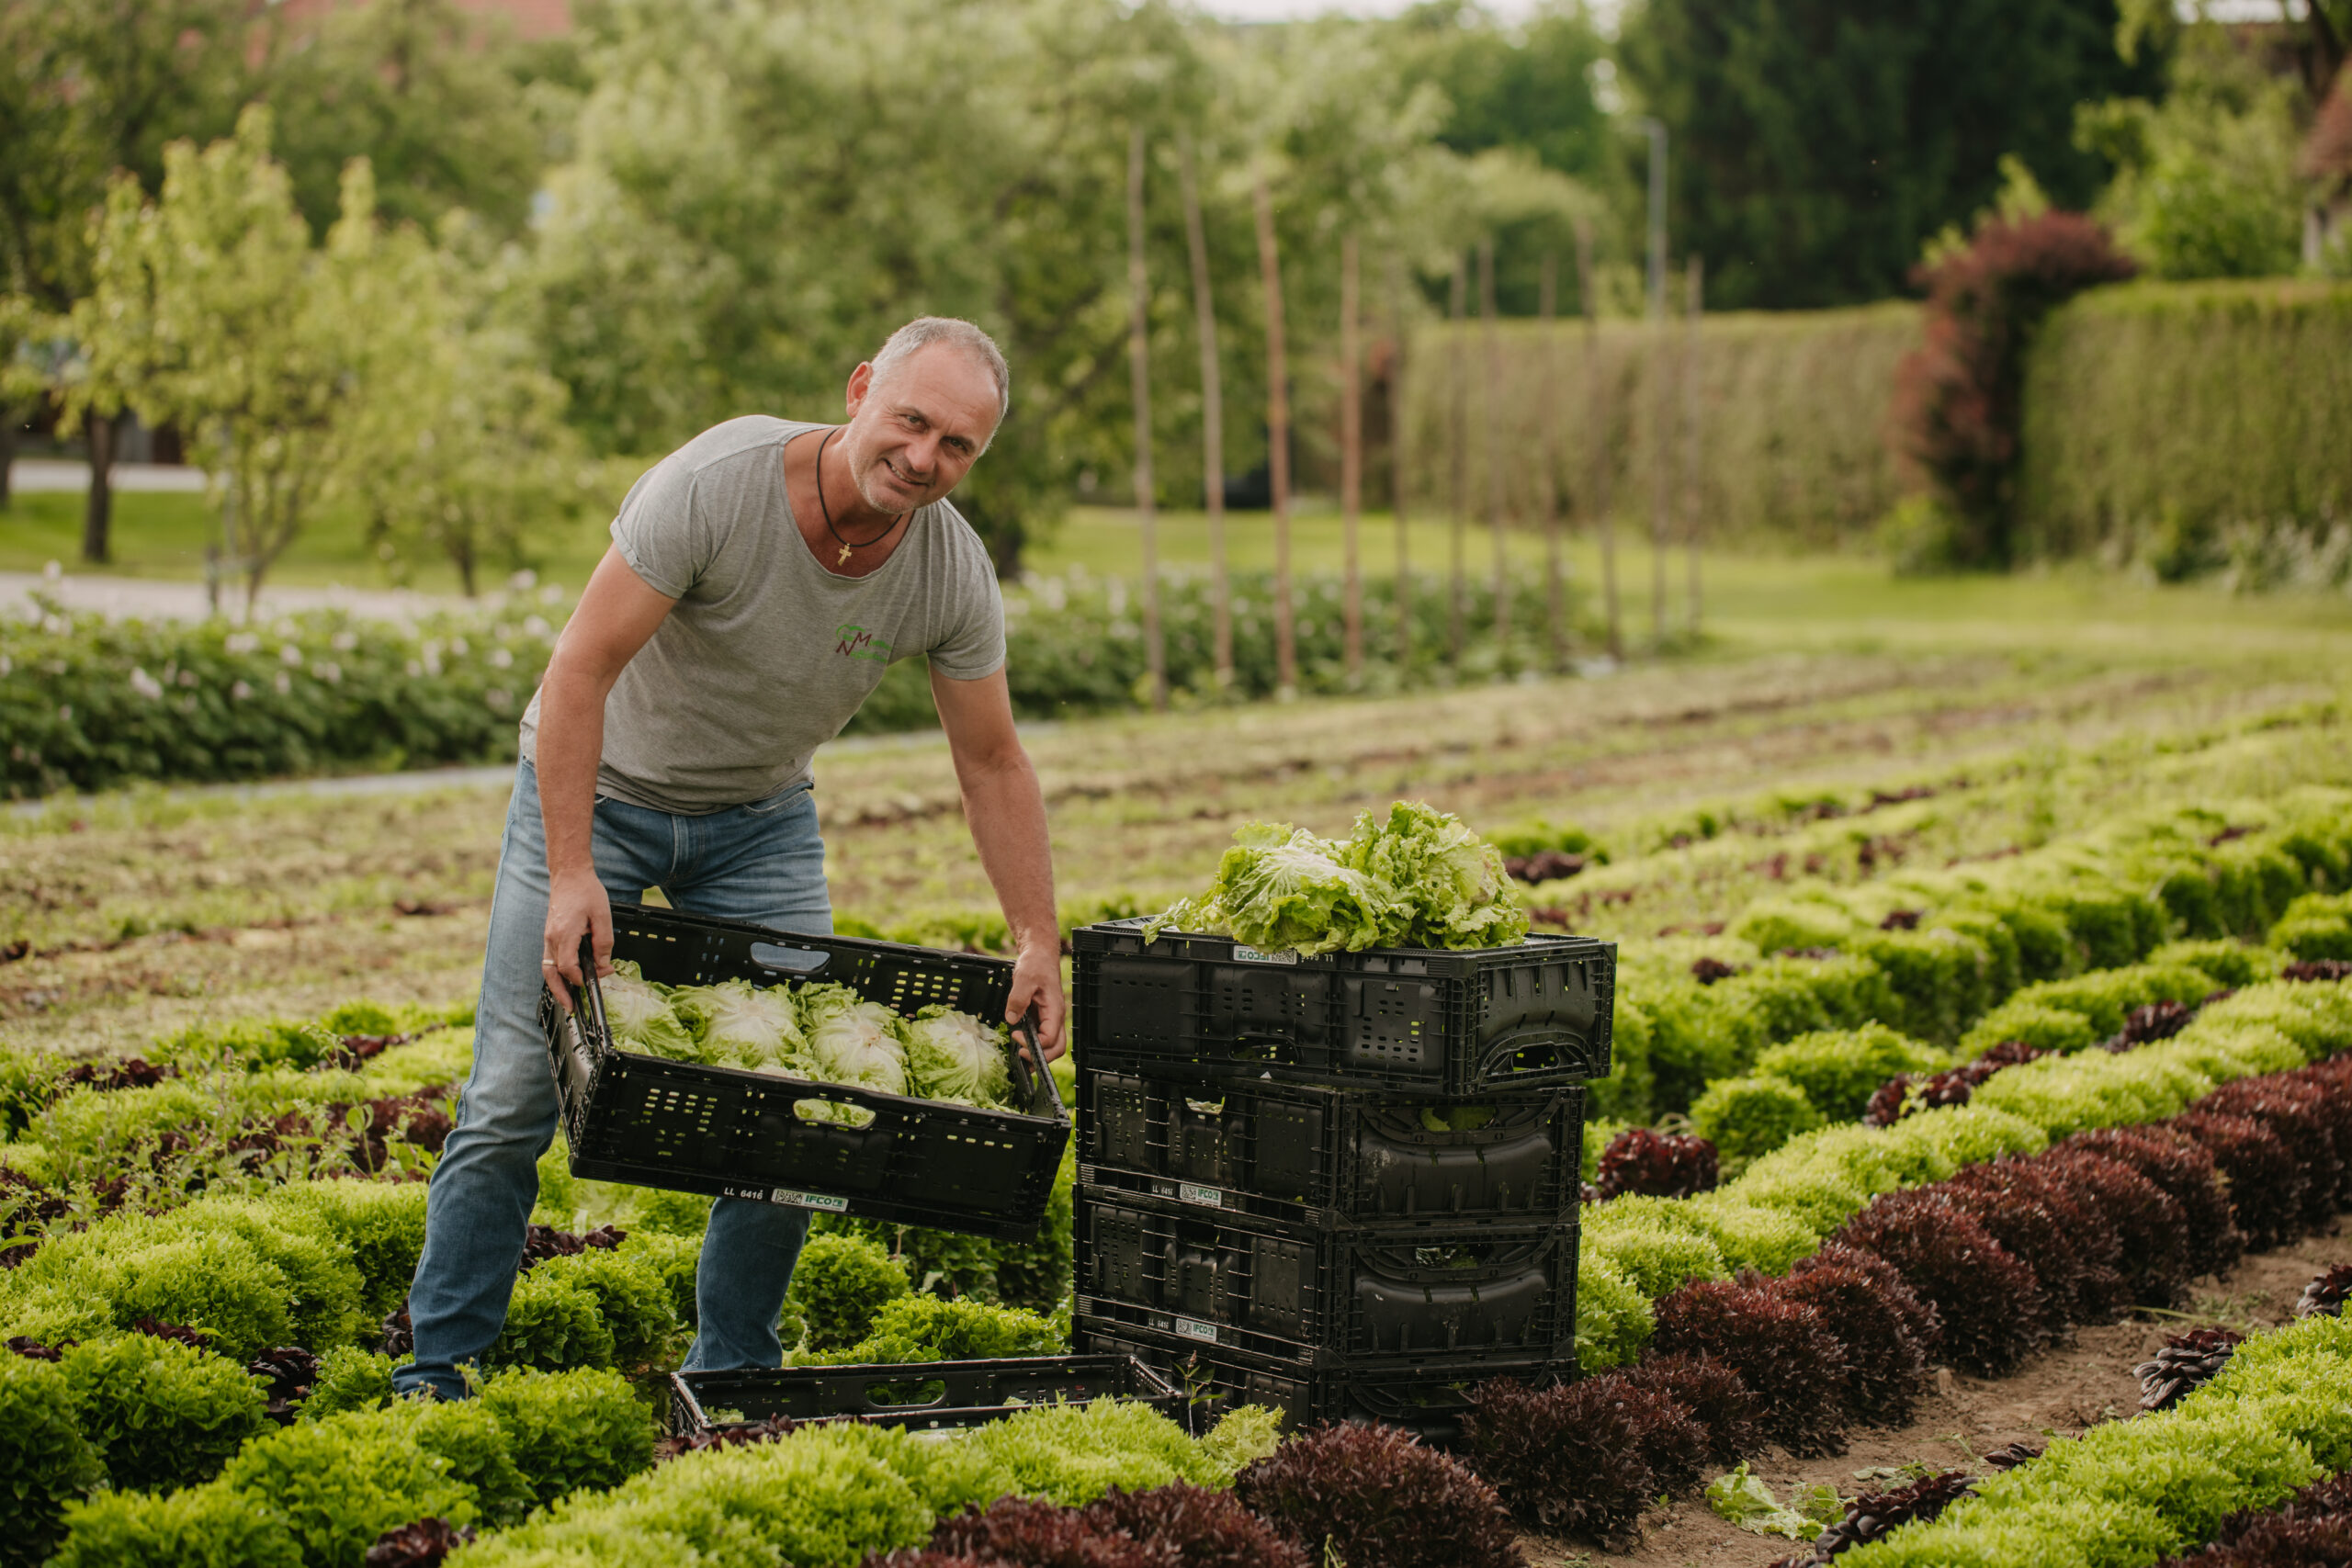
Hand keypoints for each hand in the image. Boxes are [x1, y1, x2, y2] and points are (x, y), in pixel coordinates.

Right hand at [544, 869, 614, 1013]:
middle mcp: (552, 938)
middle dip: (561, 993)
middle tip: (571, 1008)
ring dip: (555, 986)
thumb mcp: (603, 916)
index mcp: (564, 934)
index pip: (568, 967)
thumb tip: (604, 966)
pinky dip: (555, 973)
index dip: (581, 978)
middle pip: (551, 973)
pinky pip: (548, 959)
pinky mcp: (549, 935)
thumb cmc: (586, 891)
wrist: (569, 874)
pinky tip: (565, 978)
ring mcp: (548, 937)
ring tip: (566, 999)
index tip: (596, 979)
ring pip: (547, 968)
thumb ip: (604, 943)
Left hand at [1006, 940, 1067, 1060]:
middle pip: (1056, 1048)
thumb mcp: (1024, 978)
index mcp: (1054, 1010)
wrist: (1039, 955)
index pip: (1050, 1038)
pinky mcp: (1041, 1018)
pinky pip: (1042, 1037)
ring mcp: (1049, 1019)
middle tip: (1020, 1055)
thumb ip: (1018, 999)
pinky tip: (1020, 1045)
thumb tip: (1011, 1019)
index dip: (1034, 1043)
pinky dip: (1033, 1045)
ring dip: (1038, 1054)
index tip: (1016, 1036)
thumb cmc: (1036, 964)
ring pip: (1051, 1046)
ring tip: (1020, 1056)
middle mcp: (1054, 1017)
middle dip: (1040, 1057)